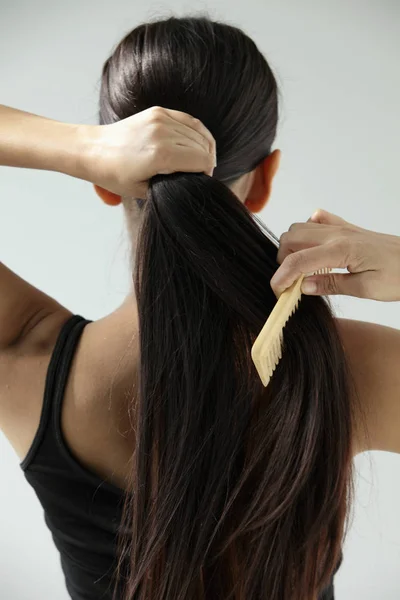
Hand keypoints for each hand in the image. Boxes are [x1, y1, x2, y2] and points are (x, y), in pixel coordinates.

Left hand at [85, 106, 216, 197]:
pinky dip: (196, 133)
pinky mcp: (158, 111)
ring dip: (203, 147)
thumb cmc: (115, 175)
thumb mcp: (145, 190)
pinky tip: (196, 144)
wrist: (93, 149)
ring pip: (199, 133)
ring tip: (200, 160)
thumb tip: (194, 179)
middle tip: (201, 173)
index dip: (207, 174)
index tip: (201, 181)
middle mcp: (162, 133)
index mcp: (161, 155)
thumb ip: (173, 184)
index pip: (203, 161)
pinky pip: (189, 120)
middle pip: (203, 147)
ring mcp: (160, 119)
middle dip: (206, 162)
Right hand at [269, 209, 399, 301]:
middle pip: (291, 238)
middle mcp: (337, 234)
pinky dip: (307, 232)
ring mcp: (341, 228)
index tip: (276, 291)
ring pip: (300, 228)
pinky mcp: (347, 228)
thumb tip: (302, 286)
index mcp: (341, 250)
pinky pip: (317, 221)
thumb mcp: (366, 289)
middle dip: (283, 261)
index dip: (281, 277)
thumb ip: (331, 285)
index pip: (298, 261)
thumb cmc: (399, 277)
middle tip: (291, 282)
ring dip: (292, 247)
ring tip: (302, 269)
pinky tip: (314, 249)